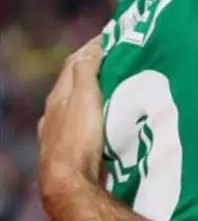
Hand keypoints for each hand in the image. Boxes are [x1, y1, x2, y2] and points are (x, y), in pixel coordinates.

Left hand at [38, 38, 105, 197]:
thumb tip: (92, 47)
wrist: (69, 182)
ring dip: (95, 94)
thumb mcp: (84, 98)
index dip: (92, 48)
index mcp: (58, 96)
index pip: (74, 64)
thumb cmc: (78, 138)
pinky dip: (95, 114)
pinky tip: (106, 120)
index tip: (114, 38)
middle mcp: (55, 112)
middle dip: (94, 70)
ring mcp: (60, 132)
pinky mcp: (71, 150)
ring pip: (78, 105)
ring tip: (118, 89)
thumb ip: (86, 72)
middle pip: (75, 83)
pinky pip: (84, 124)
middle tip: (120, 60)